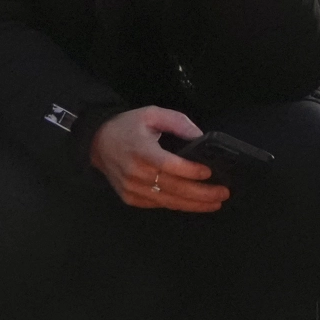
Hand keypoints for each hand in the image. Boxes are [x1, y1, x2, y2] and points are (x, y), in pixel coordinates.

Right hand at [89, 105, 227, 213]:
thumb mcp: (151, 114)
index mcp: (141, 151)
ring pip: (168, 201)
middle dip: (202, 193)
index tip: (209, 172)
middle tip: (223, 193)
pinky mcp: (131, 198)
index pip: (169, 165)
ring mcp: (132, 189)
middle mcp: (136, 173)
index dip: (190, 171)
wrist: (97, 143)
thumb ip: (177, 122)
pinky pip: (159, 205)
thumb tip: (201, 137)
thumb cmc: (127, 127)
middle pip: (174, 188)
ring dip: (195, 205)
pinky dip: (178, 205)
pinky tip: (195, 203)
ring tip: (215, 202)